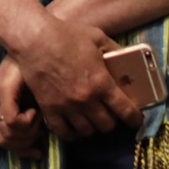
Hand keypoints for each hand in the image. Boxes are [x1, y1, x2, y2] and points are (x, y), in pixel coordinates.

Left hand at [0, 56, 43, 158]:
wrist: (37, 49)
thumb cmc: (39, 76)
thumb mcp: (32, 103)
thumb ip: (27, 122)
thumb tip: (36, 148)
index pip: (1, 140)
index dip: (20, 151)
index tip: (38, 150)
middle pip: (3, 141)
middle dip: (25, 144)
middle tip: (40, 133)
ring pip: (8, 133)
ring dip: (29, 133)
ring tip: (39, 118)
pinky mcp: (2, 90)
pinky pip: (12, 121)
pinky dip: (28, 123)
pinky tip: (37, 112)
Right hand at [6, 16, 142, 141]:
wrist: (33, 38)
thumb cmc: (65, 35)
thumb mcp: (96, 37)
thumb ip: (115, 50)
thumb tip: (129, 59)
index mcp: (101, 83)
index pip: (126, 111)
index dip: (134, 118)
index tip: (135, 119)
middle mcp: (86, 99)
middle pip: (107, 125)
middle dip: (113, 121)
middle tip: (111, 114)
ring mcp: (66, 106)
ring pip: (87, 131)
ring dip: (93, 127)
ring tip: (93, 119)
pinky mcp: (49, 109)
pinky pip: (64, 132)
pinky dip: (73, 133)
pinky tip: (75, 126)